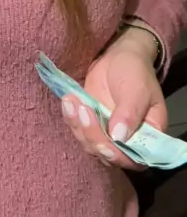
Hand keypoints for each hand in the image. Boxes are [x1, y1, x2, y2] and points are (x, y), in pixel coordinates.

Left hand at [61, 28, 166, 168]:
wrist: (119, 58)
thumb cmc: (135, 72)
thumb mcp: (137, 90)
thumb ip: (129, 114)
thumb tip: (118, 137)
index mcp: (149, 137)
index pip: (134, 159)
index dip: (118, 156)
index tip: (103, 144)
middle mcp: (128, 142)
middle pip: (108, 154)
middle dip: (93, 136)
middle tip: (82, 109)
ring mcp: (107, 135)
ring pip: (90, 145)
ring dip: (78, 126)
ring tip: (72, 102)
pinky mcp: (91, 125)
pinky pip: (79, 131)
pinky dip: (71, 119)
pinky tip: (68, 102)